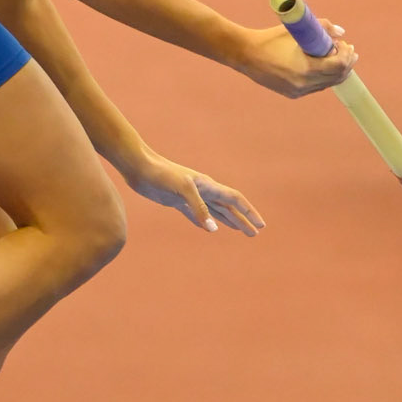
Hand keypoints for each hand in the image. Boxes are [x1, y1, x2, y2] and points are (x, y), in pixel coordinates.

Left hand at [123, 150, 263, 234]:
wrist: (140, 167)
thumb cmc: (161, 174)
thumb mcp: (182, 190)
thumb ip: (199, 208)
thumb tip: (213, 230)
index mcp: (208, 185)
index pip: (234, 199)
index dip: (249, 212)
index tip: (261, 225)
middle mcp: (203, 191)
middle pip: (228, 207)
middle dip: (243, 220)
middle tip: (255, 233)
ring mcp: (190, 196)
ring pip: (215, 211)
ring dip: (229, 221)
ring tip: (240, 230)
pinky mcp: (177, 201)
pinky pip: (196, 214)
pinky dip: (204, 221)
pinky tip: (209, 228)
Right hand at [233, 19, 355, 97]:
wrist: (245, 54)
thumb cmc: (270, 39)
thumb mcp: (296, 30)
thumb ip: (322, 28)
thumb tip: (341, 33)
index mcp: (307, 68)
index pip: (338, 65)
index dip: (346, 55)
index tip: (345, 44)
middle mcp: (304, 84)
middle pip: (336, 77)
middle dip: (346, 63)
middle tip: (349, 51)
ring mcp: (298, 91)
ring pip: (327, 83)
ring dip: (336, 71)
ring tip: (338, 57)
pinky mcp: (292, 94)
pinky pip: (315, 86)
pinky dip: (323, 77)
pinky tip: (323, 66)